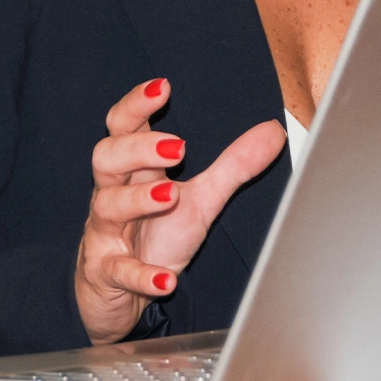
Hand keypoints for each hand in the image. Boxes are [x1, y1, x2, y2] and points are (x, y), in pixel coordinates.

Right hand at [75, 77, 285, 344]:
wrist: (120, 294)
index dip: (137, 104)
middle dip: (137, 147)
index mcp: (135, 169)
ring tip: (172, 195)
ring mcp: (106, 234)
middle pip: (106, 156)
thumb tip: (275, 131)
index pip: (124, 126)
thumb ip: (233, 165)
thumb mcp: (201, 200)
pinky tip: (166, 280)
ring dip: (138, 199)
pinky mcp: (107, 273)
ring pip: (106, 206)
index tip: (164, 87)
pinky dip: (140, 274)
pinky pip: (117, 271)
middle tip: (178, 146)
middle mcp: (114, 194)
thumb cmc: (155, 236)